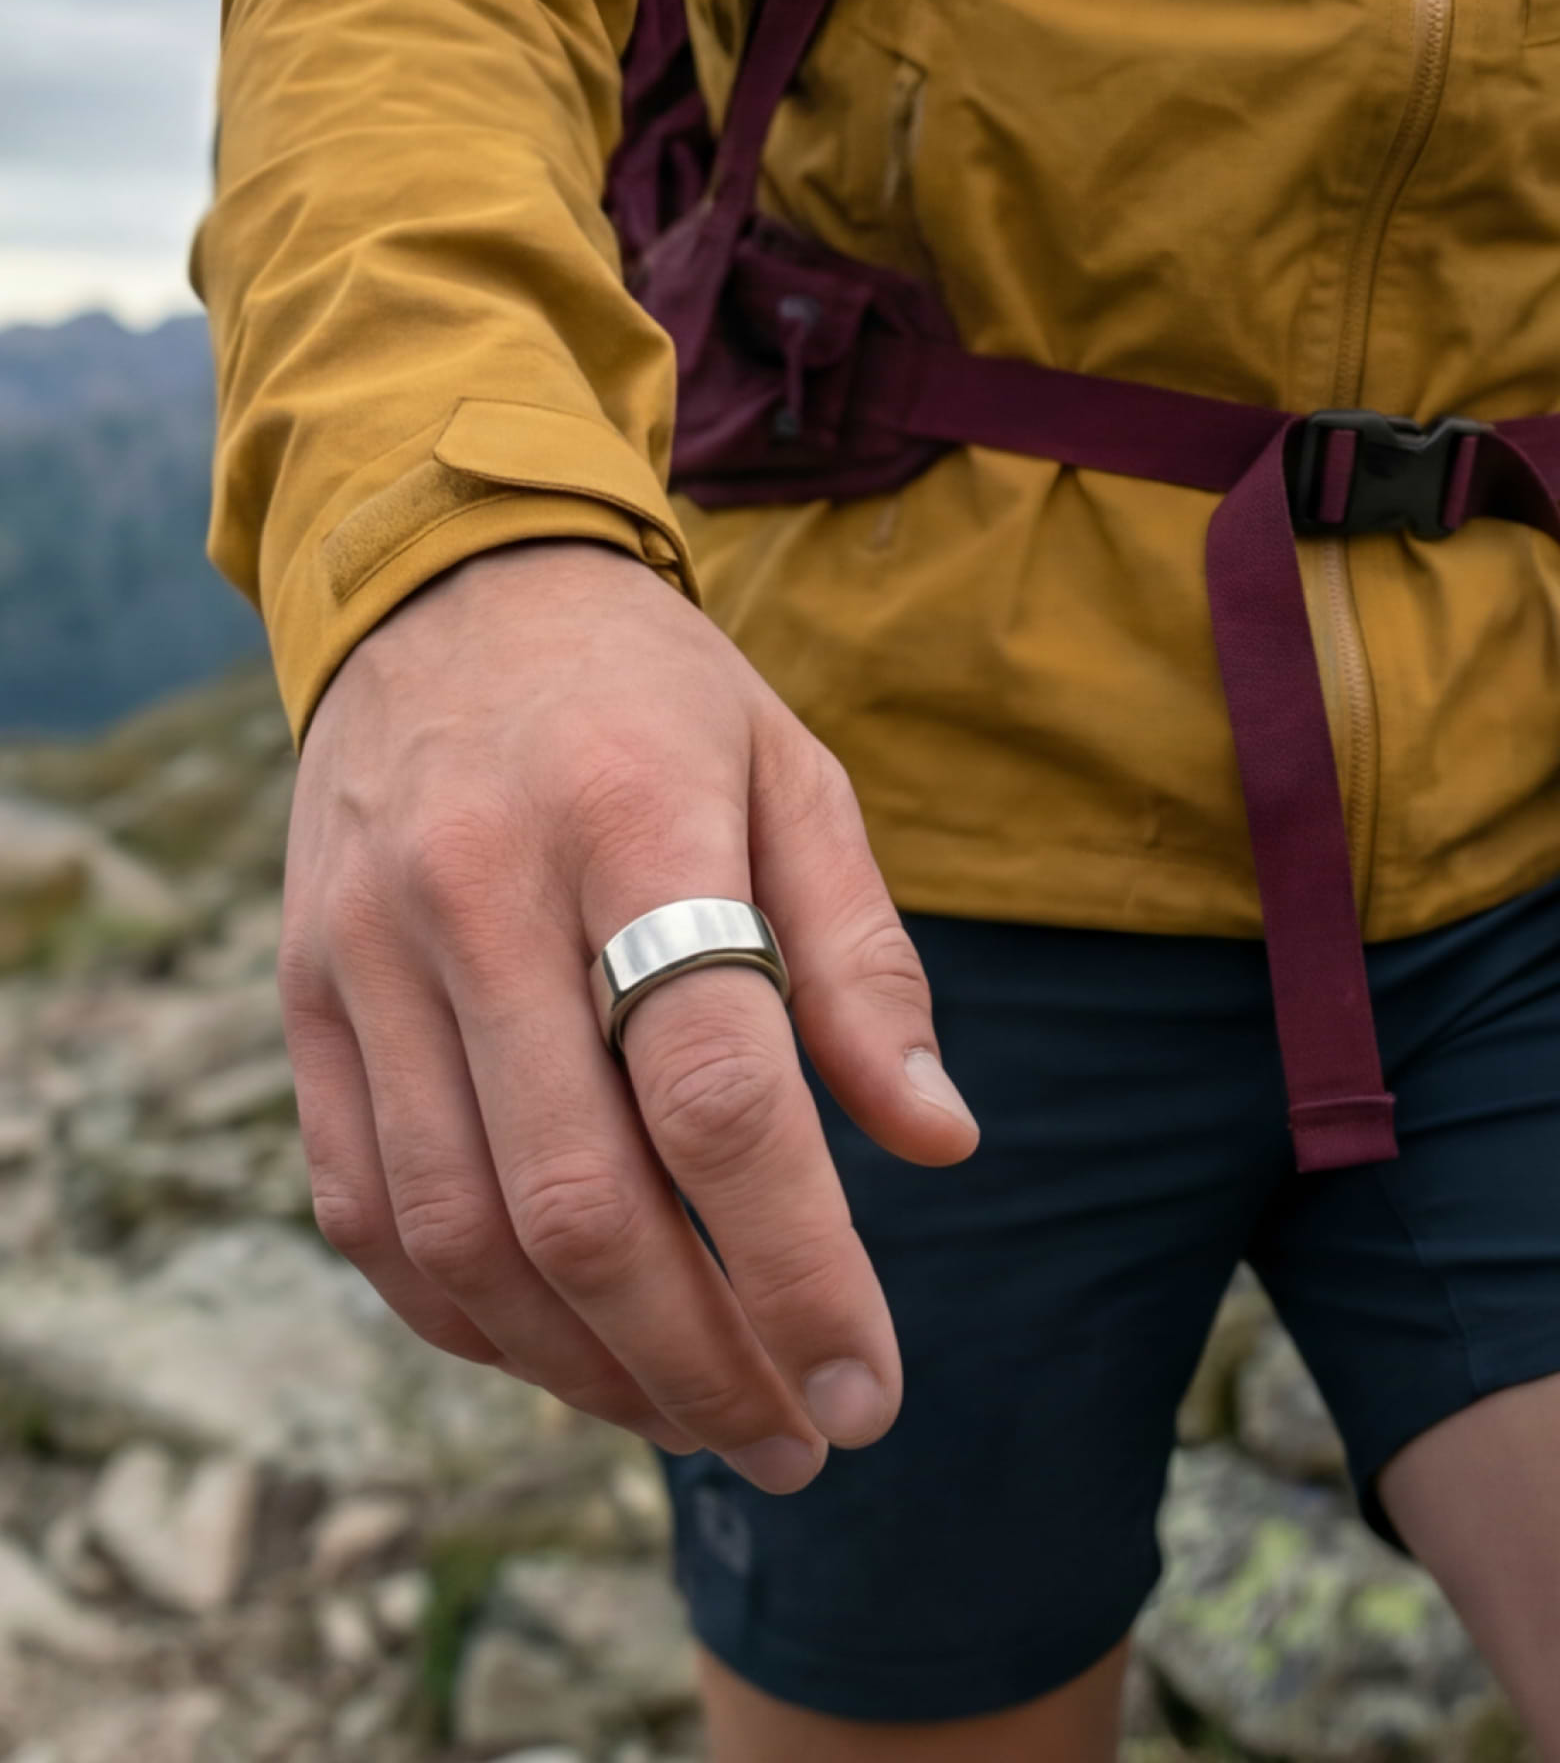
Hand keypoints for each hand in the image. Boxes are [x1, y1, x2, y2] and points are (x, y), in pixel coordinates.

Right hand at [279, 539, 978, 1489]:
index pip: (715, 1090)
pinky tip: (564, 1346)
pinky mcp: (303, 994)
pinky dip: (466, 1315)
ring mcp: (366, 948)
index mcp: (631, 817)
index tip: (871, 1385)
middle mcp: (477, 888)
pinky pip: (368, 1209)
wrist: (445, 586)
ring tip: (696, 1412)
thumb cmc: (653, 701)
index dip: (799, 1264)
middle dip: (699, 1359)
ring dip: (587, 1367)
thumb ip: (860, 962)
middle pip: (580, 1198)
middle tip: (796, 1436)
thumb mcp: (794, 775)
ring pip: (462, 1233)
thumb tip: (938, 1146)